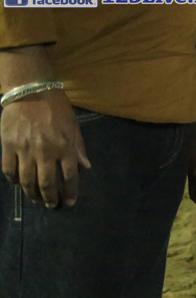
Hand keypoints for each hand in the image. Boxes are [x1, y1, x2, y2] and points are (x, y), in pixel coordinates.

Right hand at [1, 89, 89, 207]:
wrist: (31, 92)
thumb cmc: (56, 107)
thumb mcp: (74, 125)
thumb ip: (78, 147)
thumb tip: (85, 167)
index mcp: (64, 146)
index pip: (69, 176)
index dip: (70, 192)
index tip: (70, 202)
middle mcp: (45, 151)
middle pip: (47, 183)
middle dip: (50, 198)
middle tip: (52, 206)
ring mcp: (25, 150)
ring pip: (27, 181)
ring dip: (32, 194)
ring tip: (37, 200)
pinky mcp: (8, 147)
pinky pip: (9, 170)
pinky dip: (14, 180)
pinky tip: (18, 184)